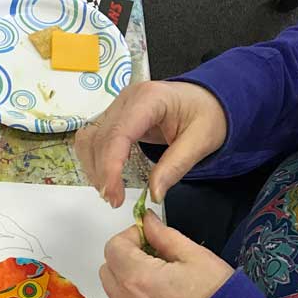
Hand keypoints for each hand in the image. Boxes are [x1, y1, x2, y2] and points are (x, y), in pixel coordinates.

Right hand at [75, 80, 227, 205]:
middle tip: (114, 200)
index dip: (111, 167)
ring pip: (89, 138)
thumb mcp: (201, 141)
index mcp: (149, 98)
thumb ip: (175, 167)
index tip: (114, 195)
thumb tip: (153, 193)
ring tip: (109, 191)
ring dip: (93, 167)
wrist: (208, 100)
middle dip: (102, 172)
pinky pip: (93, 139)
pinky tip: (106, 177)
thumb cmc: (208, 114)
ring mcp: (118, 106)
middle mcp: (127, 99)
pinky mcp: (114, 117)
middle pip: (99, 138)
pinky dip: (94, 160)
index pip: (118, 134)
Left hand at [100, 212, 233, 297]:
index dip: (129, 238)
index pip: (113, 248)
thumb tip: (146, 220)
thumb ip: (165, 237)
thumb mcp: (197, 258)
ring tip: (165, 288)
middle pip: (109, 271)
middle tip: (157, 261)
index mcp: (137, 278)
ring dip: (132, 285)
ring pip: (117, 296)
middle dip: (126, 260)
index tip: (150, 240)